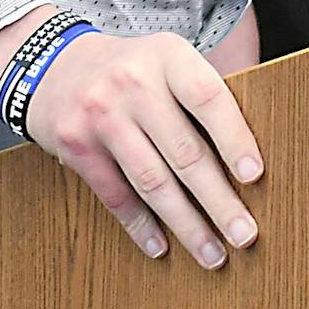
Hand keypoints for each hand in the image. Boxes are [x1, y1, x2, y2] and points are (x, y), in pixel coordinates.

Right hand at [0, 6, 263, 268]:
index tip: (254, 176)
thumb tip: (247, 152)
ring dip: (187, 224)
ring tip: (213, 253)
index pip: (207, 97)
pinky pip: (116, 196)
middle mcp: (134, 83)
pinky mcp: (77, 146)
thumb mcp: (166, 59)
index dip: (234, 137)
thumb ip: (200, 93)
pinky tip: (162, 246)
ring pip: (153, 182)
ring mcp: (102, 115)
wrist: (54, 65)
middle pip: (184, 151)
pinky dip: (142, 226)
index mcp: (166, 55)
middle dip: (218, 200)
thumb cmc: (130, 69)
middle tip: (244, 234)